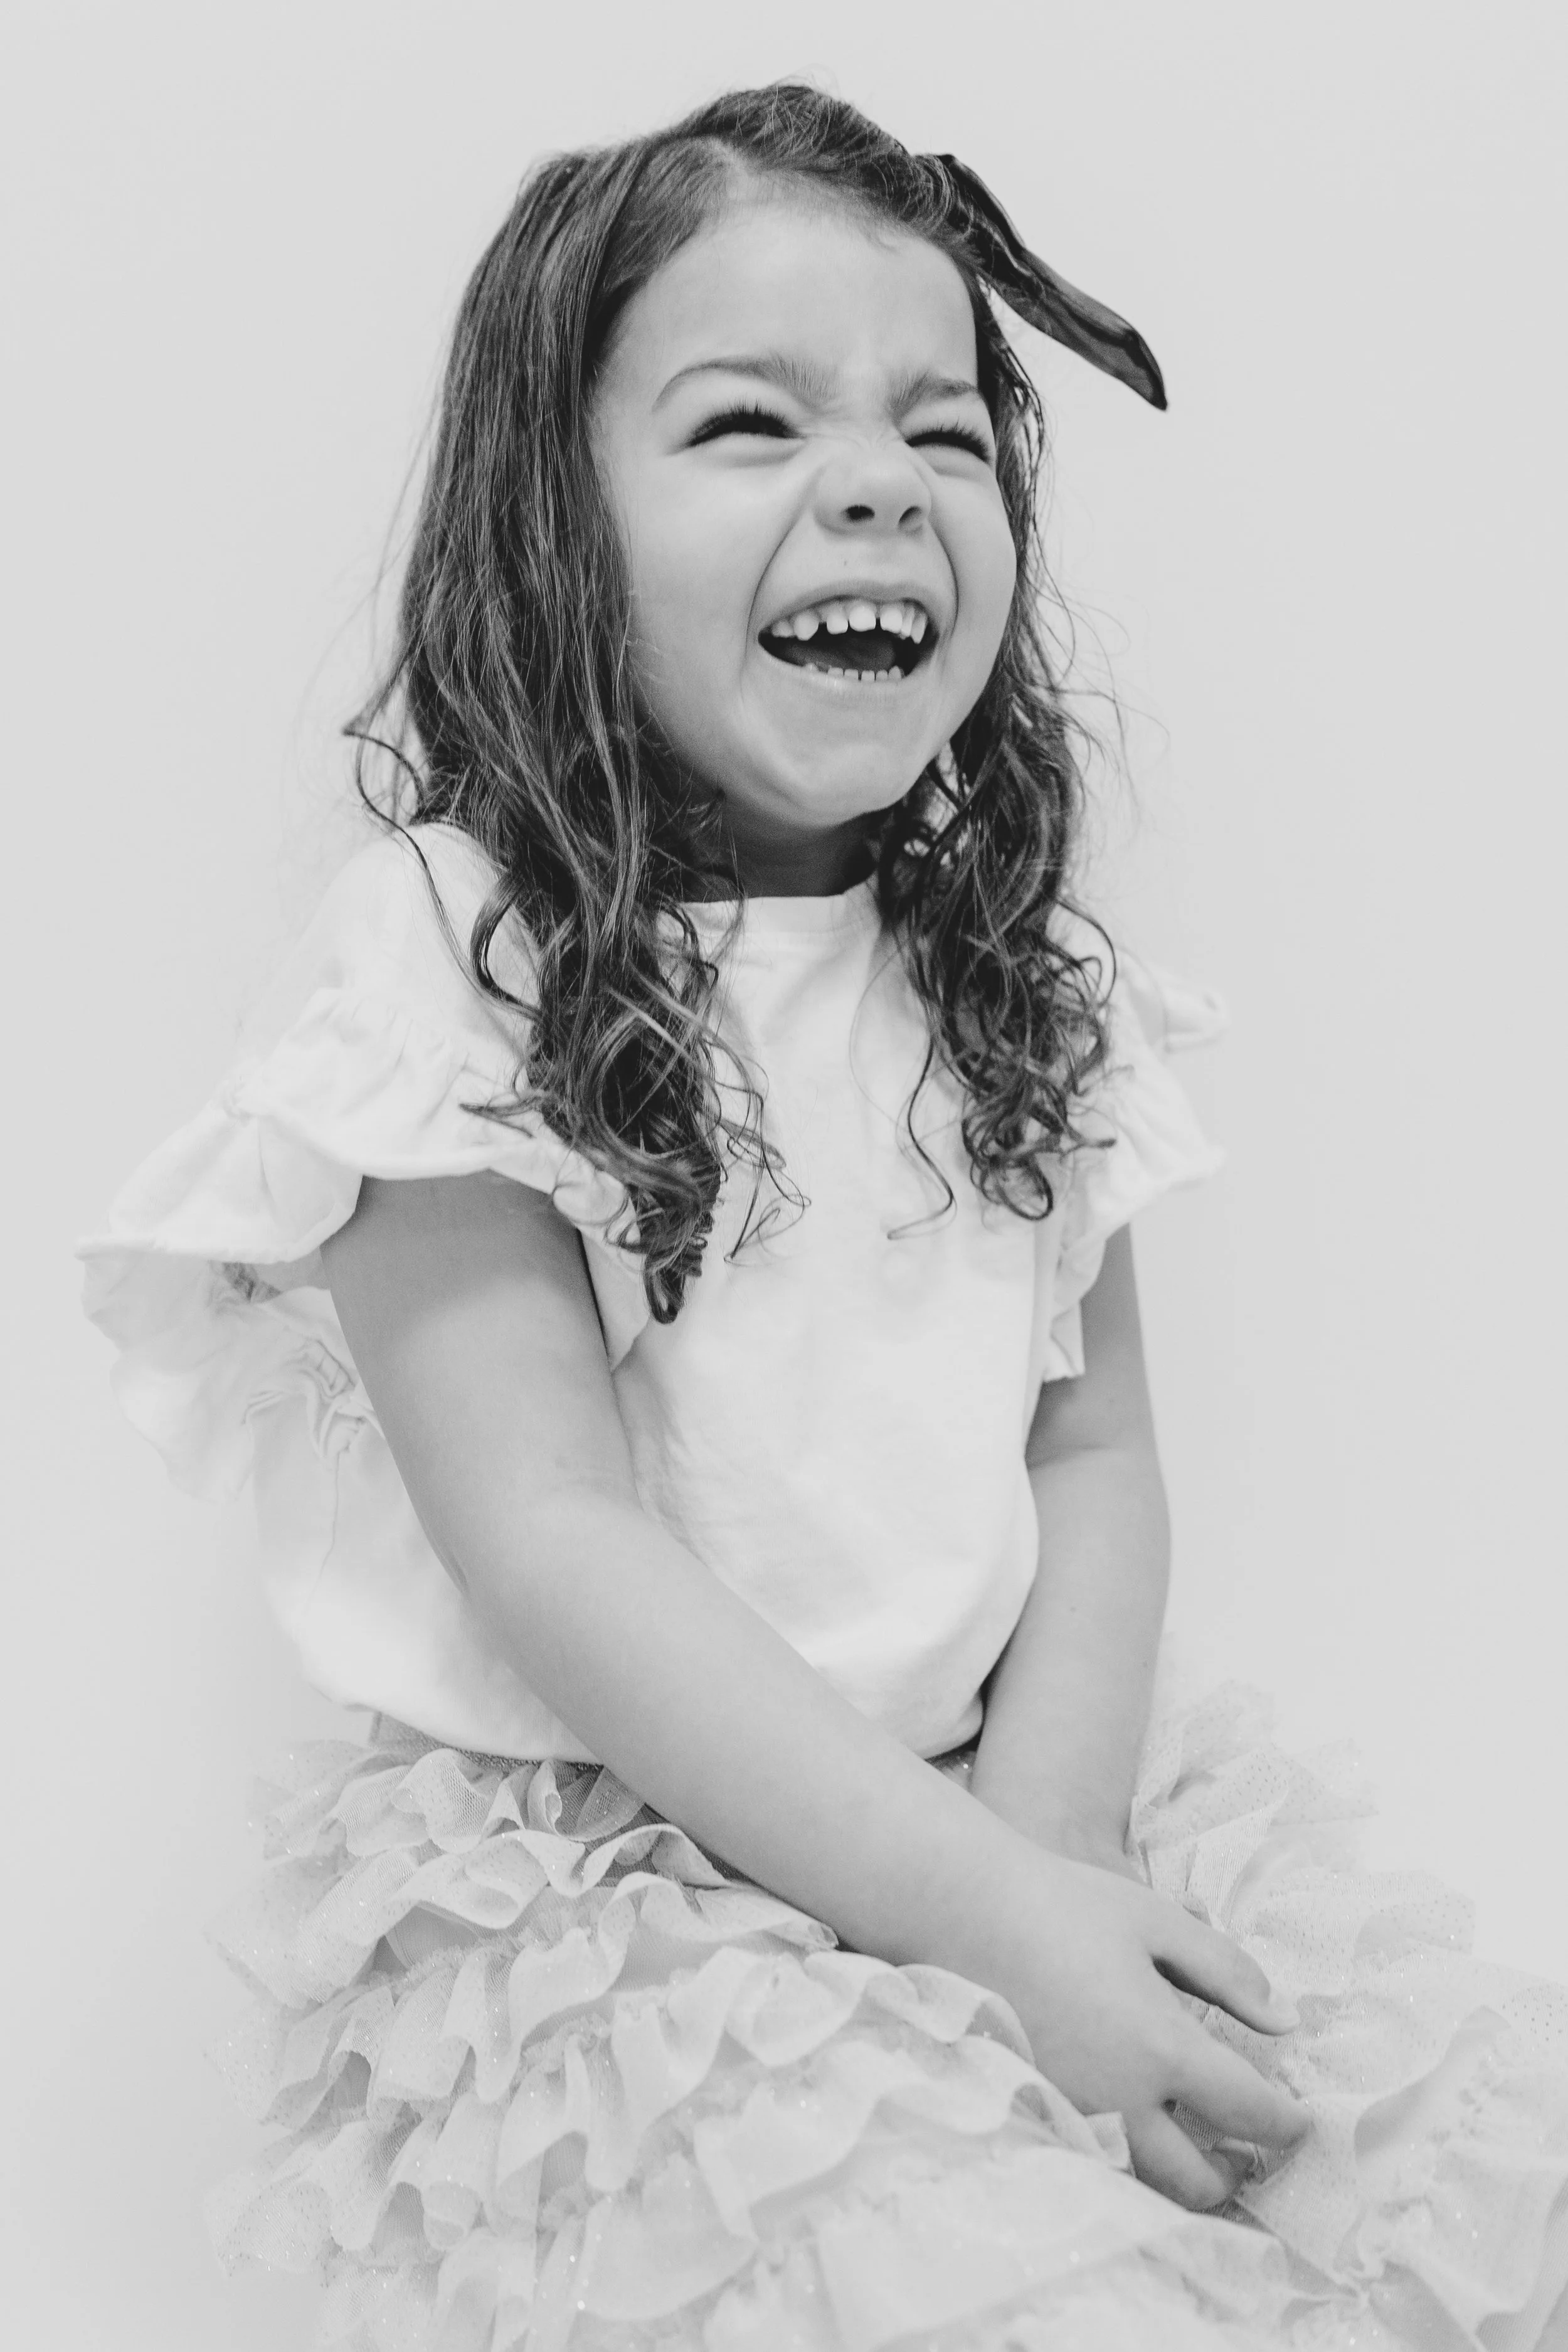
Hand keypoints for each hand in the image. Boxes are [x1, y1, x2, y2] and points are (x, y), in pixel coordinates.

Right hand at [977, 1845, 1307, 2211]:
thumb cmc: (1066, 1904)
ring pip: (1144, 2180)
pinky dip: (1129, 2157)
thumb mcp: (1160, 1923)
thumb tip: (1286, 2022)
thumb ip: (1230, 1974)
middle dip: (1233, 2174)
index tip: (1302, 2124)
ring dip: (1180, 2174)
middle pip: (1198, 2180)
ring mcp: (1073, 2112)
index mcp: (1163, 2050)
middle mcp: (1120, 2100)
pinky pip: (1097, 2157)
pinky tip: (1134, 2122)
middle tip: (1247, 2151)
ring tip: (1195, 2142)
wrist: (964, 1908)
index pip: (1248, 2113)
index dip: (1286, 2125)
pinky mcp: (1038, 2110)